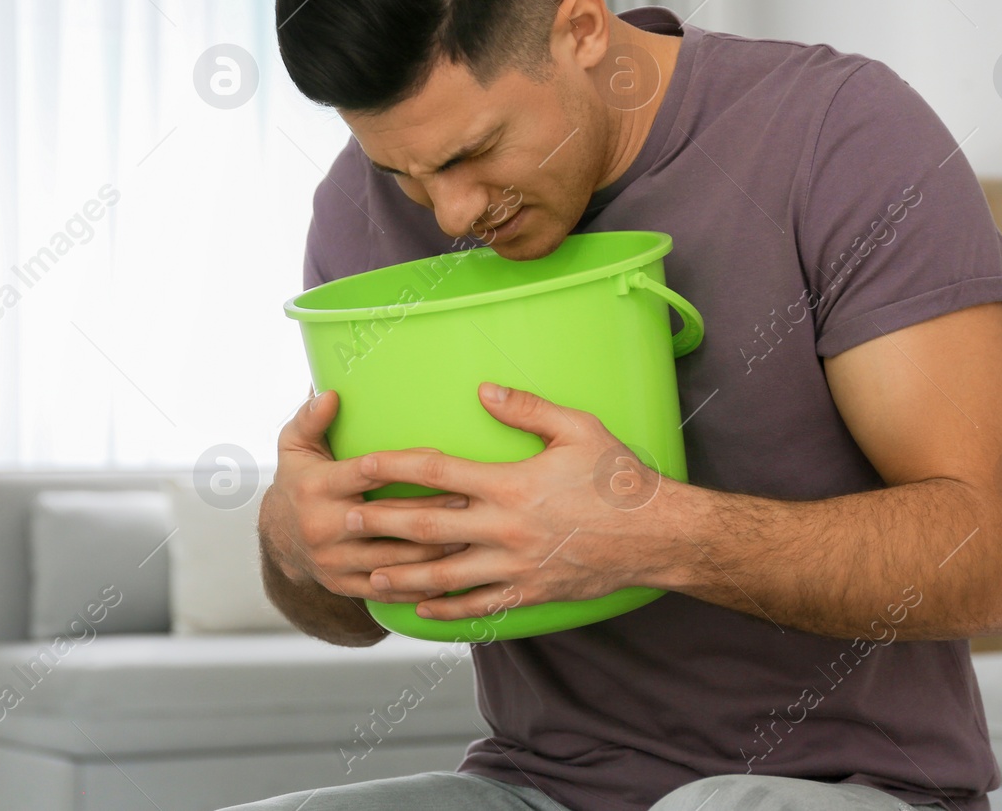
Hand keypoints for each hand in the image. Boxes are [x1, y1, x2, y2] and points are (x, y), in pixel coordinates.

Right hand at [260, 387, 470, 604]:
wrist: (278, 538)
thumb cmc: (298, 481)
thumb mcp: (295, 445)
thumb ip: (311, 418)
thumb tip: (332, 394)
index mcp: (316, 488)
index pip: (366, 474)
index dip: (404, 466)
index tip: (440, 460)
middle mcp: (322, 527)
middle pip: (385, 519)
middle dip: (430, 511)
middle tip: (471, 501)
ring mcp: (333, 561)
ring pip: (391, 559)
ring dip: (432, 551)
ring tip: (470, 538)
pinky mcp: (343, 585)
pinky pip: (387, 588)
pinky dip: (419, 585)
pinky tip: (451, 577)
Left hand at [347, 383, 669, 620]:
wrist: (657, 535)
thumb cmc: (619, 478)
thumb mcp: (579, 429)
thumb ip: (527, 409)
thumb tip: (483, 391)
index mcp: (510, 485)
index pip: (437, 471)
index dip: (394, 465)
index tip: (361, 463)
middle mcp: (506, 529)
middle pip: (427, 527)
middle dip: (381, 524)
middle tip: (344, 521)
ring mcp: (516, 566)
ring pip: (445, 575)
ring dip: (403, 575)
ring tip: (370, 575)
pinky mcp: (530, 593)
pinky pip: (480, 606)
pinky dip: (447, 609)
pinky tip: (422, 608)